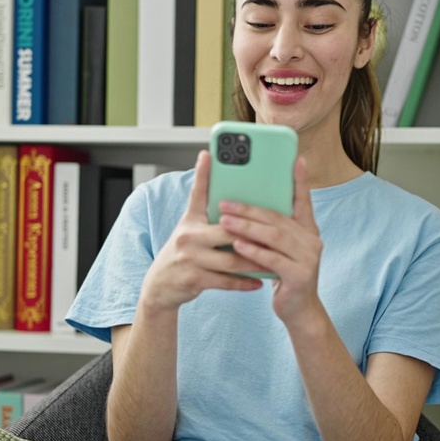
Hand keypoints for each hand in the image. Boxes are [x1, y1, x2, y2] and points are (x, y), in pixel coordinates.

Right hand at [139, 151, 264, 311]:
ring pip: (231, 259)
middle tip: (278, 231)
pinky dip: (244, 282)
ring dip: (255, 261)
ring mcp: (190, 259)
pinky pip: (225, 280)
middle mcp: (188, 236)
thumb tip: (229, 196)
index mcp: (190, 220)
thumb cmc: (185, 253)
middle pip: (228, 230)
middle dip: (254, 231)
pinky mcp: (193, 280)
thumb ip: (207, 211)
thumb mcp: (190, 228)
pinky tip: (259, 281)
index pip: (198, 193)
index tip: (209, 154)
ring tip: (275, 259)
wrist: (161, 286)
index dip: (203, 173)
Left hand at [218, 156, 323, 320]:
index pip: (303, 201)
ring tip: (224, 221)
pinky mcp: (301, 275)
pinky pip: (273, 259)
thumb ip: (271, 230)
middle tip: (224, 202)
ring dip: (247, 227)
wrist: (299, 310)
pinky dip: (254, 251)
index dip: (300, 180)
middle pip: (278, 218)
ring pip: (275, 236)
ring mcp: (309, 258)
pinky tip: (237, 245)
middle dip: (249, 209)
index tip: (296, 159)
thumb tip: (242, 209)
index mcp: (308, 230)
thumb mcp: (279, 249)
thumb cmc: (283, 275)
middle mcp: (312, 241)